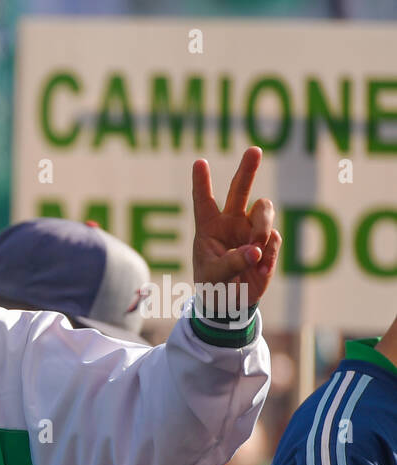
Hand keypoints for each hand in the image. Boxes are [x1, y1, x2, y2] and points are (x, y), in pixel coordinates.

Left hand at [191, 146, 281, 314]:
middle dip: (247, 170)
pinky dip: (268, 253)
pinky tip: (259, 268)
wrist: (231, 305)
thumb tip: (255, 251)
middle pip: (239, 190)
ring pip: (264, 210)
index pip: (203, 201)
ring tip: (255, 251)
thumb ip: (231, 263)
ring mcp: (251, 230)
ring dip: (262, 228)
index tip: (199, 162)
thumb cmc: (213, 287)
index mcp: (208, 228)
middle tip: (254, 150)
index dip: (201, 182)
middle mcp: (230, 223)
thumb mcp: (214, 278)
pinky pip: (274, 237)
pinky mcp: (268, 243)